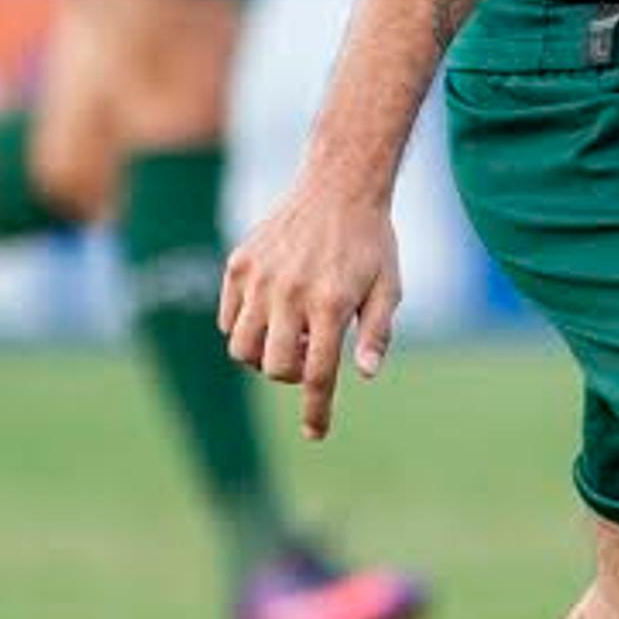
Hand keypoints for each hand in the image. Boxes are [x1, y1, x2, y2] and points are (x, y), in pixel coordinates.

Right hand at [219, 178, 403, 441]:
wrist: (339, 185)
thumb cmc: (371, 242)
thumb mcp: (389, 288)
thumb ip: (377, 333)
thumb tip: (364, 375)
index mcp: (331, 303)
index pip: (318, 375)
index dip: (316, 411)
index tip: (316, 433)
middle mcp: (290, 292)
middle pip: (273, 368)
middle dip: (292, 375)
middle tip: (310, 352)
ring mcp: (259, 277)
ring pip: (241, 348)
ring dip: (264, 355)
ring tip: (290, 333)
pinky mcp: (239, 263)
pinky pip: (229, 318)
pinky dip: (246, 327)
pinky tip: (273, 311)